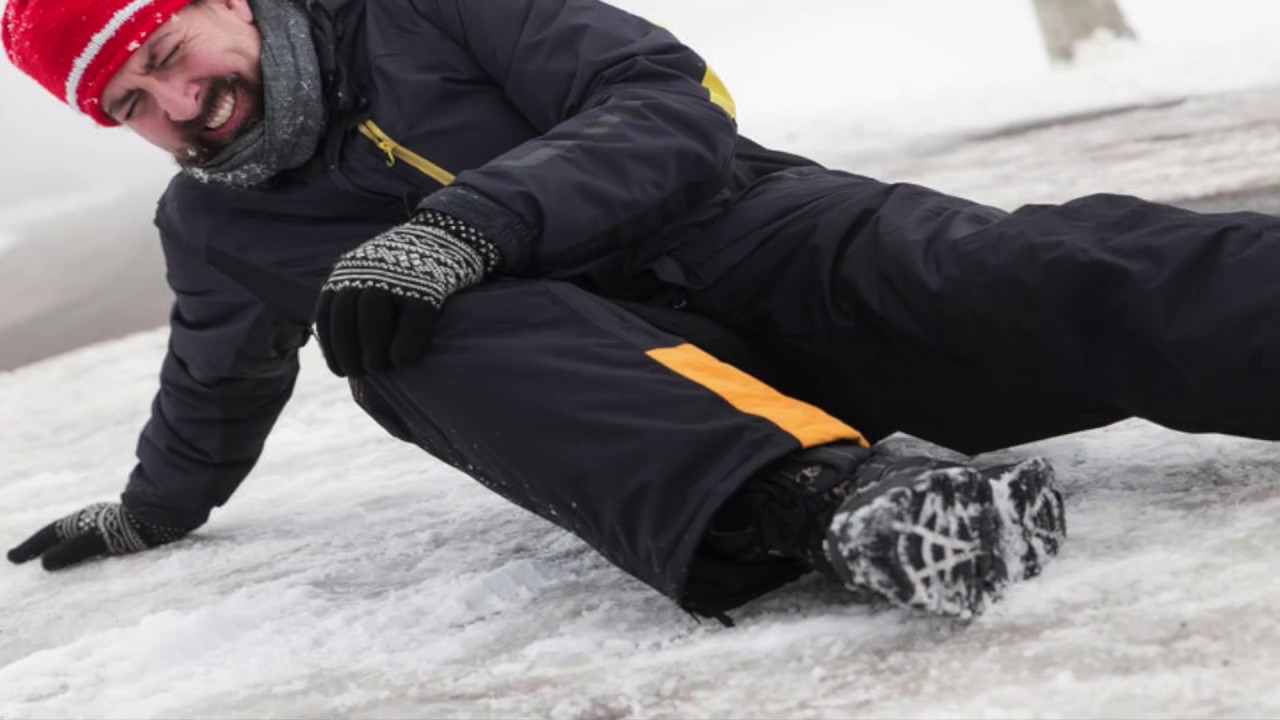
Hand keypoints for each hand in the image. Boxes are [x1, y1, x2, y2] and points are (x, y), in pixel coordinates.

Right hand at [7, 503, 189, 570]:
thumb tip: (45, 563)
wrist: (172, 514)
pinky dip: (84, 550)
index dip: (31, 547)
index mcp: (85, 520)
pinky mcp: (127, 530)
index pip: (51, 534)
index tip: (12, 559)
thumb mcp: (100, 540)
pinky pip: (96, 542)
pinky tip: (89, 559)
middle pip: (62, 533)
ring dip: (62, 547)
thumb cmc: (135, 527)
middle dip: (42, 546)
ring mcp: (111, 524)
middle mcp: (95, 519)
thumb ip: (73, 551)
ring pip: (79, 536)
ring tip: (49, 561)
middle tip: (22, 558)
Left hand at [315, 210, 499, 377]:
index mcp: (349, 271)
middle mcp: (367, 272)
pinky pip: (413, 321)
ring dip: (372, 351)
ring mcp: (398, 277)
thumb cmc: (407, 270)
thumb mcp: (372, 274)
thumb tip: (350, 353)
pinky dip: (406, 345)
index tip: (340, 370)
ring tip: (379, 369)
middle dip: (348, 351)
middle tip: (361, 373)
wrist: (448, 236)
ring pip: (373, 319)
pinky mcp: (429, 286)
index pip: (328, 314)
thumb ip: (358, 303)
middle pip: (346, 317)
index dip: (331, 347)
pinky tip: (404, 361)